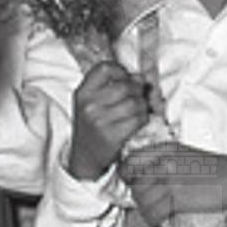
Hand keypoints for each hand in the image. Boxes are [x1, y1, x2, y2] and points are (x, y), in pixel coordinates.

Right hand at [67, 61, 148, 181]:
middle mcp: (89, 106)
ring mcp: (99, 121)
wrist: (84, 157)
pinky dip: (143, 119)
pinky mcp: (112, 136)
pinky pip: (138, 119)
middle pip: (126, 86)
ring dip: (143, 106)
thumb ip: (112, 85)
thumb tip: (141, 78)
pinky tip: (137, 122)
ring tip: (138, 111)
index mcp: (82, 93)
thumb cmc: (92, 126)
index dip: (121, 71)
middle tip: (136, 98)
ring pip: (135, 102)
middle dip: (137, 91)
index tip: (125, 79)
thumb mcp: (92, 102)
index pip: (105, 68)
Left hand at [119, 141, 226, 224]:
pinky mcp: (176, 198)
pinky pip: (153, 214)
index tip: (132, 182)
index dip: (127, 175)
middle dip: (140, 197)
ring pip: (142, 201)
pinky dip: (154, 221)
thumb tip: (143, 178)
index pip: (130, 161)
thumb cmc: (214, 168)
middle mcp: (165, 162)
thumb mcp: (185, 155)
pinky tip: (161, 220)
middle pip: (135, 184)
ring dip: (147, 211)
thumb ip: (163, 161)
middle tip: (151, 202)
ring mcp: (170, 180)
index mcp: (166, 149)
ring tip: (157, 212)